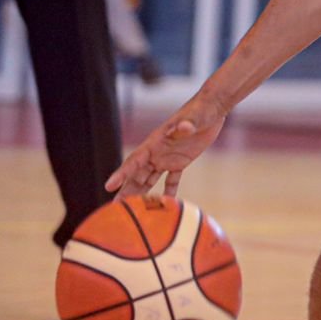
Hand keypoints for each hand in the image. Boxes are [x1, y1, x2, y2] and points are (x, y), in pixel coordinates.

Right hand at [106, 93, 226, 199]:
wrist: (212, 108)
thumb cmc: (201, 110)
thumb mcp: (194, 118)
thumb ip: (186, 124)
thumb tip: (183, 127)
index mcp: (155, 142)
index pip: (134, 160)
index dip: (121, 173)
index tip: (109, 186)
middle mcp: (157, 152)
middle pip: (137, 174)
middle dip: (126, 190)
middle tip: (115, 208)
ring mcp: (168, 157)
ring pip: (150, 179)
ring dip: (141, 193)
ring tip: (133, 210)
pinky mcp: (180, 161)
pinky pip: (171, 180)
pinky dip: (167, 192)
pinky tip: (165, 205)